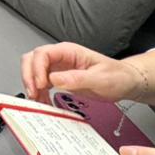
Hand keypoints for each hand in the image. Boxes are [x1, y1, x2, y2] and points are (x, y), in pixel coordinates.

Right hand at [19, 42, 142, 103]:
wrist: (125, 82)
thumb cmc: (117, 76)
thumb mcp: (100, 79)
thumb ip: (78, 78)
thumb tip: (55, 79)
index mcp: (69, 51)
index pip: (43, 54)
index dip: (37, 69)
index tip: (41, 85)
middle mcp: (61, 57)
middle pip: (32, 60)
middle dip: (28, 76)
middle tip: (33, 93)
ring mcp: (59, 68)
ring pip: (33, 71)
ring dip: (32, 86)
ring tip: (38, 101)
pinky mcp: (59, 79)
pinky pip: (41, 83)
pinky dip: (39, 93)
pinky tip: (44, 102)